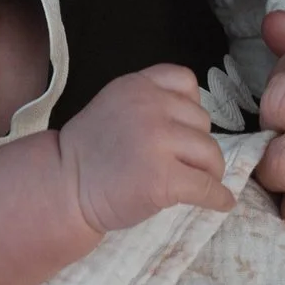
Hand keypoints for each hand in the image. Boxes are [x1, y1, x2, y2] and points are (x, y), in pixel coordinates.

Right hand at [57, 65, 234, 233]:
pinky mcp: (163, 178)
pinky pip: (207, 187)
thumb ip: (150, 102)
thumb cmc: (91, 153)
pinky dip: (218, 198)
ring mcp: (157, 141)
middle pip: (203, 122)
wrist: (63, 188)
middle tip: (182, 163)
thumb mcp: (115, 106)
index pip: (186, 81)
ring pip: (210, 153)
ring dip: (209, 171)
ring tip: (197, 183)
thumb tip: (196, 122)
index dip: (191, 107)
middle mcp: (150, 106)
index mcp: (137, 85)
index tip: (183, 129)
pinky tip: (220, 203)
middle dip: (197, 144)